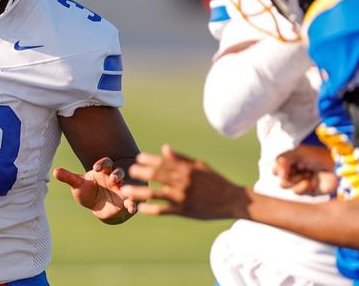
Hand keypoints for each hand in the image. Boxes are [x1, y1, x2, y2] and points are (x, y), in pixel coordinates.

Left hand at [53, 157, 135, 223]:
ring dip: (127, 187)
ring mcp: (121, 189)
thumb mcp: (77, 184)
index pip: (105, 163)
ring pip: (127, 185)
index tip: (96, 168)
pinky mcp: (125, 201)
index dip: (102, 164)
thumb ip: (68, 177)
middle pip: (118, 172)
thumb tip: (55, 171)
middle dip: (117, 174)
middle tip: (113, 178)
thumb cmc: (87, 191)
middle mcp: (114, 178)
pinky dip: (132, 204)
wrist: (96, 206)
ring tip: (125, 192)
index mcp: (103, 171)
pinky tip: (133, 208)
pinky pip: (131, 201)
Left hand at [120, 144, 248, 219]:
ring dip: (139, 192)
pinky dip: (150, 209)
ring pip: (155, 194)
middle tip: (129, 171)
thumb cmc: (216, 181)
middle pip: (156, 176)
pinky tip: (140, 208)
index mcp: (187, 169)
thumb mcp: (200, 166)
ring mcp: (182, 197)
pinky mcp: (183, 210)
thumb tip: (164, 148)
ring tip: (126, 191)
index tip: (138, 158)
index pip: (163, 162)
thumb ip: (181, 158)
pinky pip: (163, 210)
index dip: (149, 159)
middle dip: (140, 173)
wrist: (232, 200)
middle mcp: (183, 182)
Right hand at [274, 145, 336, 195]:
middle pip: (278, 177)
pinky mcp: (308, 191)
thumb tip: (278, 174)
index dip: (278, 167)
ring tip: (308, 173)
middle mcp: (293, 173)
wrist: (336, 165)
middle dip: (288, 174)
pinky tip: (311, 181)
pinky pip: (297, 192)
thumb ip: (283, 160)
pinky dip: (303, 186)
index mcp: (290, 163)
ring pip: (285, 185)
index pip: (275, 168)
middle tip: (300, 168)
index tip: (287, 164)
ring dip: (296, 179)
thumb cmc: (318, 156)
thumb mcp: (298, 152)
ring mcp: (300, 182)